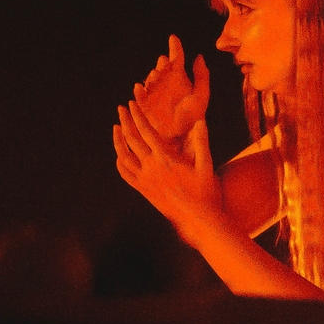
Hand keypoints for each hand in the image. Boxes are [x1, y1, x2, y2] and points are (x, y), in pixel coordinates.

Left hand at [113, 99, 224, 245]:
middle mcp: (151, 167)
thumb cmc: (207, 192)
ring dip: (118, 140)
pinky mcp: (143, 190)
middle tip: (121, 109)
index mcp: (165, 158)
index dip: (137, 115)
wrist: (198, 220)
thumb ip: (202, 142)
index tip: (131, 104)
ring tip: (116, 128)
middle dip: (125, 121)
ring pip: (124, 156)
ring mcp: (145, 180)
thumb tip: (200, 121)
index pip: (146, 131)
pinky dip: (120, 162)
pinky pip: (126, 174)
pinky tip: (119, 156)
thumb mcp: (206, 165)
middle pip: (131, 139)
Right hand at [133, 35, 209, 143]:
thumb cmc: (192, 118)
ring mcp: (153, 91)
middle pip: (162, 66)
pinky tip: (140, 88)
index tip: (174, 37)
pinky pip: (139, 95)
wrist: (180, 137)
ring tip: (156, 75)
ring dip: (152, 76)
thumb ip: (202, 76)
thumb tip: (199, 56)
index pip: (176, 57)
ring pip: (150, 78)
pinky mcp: (144, 103)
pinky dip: (139, 91)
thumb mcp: (201, 96)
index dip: (175, 47)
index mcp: (179, 77)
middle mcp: (165, 81)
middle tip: (165, 62)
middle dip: (162, 64)